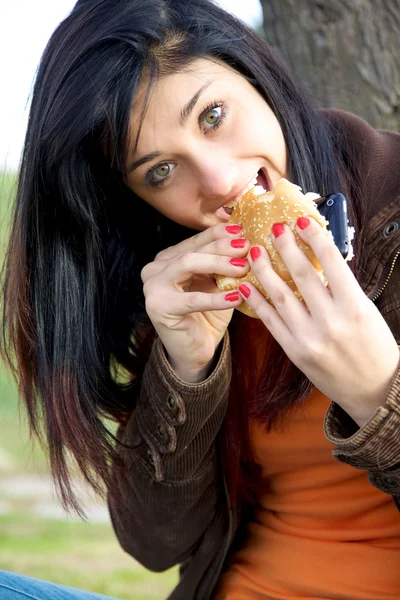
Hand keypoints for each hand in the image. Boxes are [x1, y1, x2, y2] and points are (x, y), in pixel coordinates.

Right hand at [141, 224, 248, 380]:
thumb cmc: (208, 316)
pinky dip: (216, 298)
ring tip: (243, 268)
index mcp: (168, 258)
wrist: (195, 352)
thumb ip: (223, 263)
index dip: (219, 233)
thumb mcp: (217, 284)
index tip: (243, 230)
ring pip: (188, 264)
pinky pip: (192, 299)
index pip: (196, 240)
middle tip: (247, 248)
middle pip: (193, 250)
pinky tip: (236, 297)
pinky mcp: (159, 307)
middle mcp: (155, 269)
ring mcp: (152, 287)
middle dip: (222, 247)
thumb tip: (247, 241)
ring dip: (218, 264)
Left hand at [237, 217, 399, 426]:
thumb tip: (318, 258)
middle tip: (274, 228)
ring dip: (264, 270)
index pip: (331, 262)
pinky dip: (257, 301)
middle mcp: (331, 321)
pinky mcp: (294, 352)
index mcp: (355, 306)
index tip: (302, 220)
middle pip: (302, 274)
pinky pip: (270, 321)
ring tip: (254, 251)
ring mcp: (309, 338)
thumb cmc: (376, 347)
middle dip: (285, 247)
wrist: (374, 390)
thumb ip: (342, 289)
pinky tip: (246, 285)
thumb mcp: (367, 312)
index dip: (314, 237)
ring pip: (280, 295)